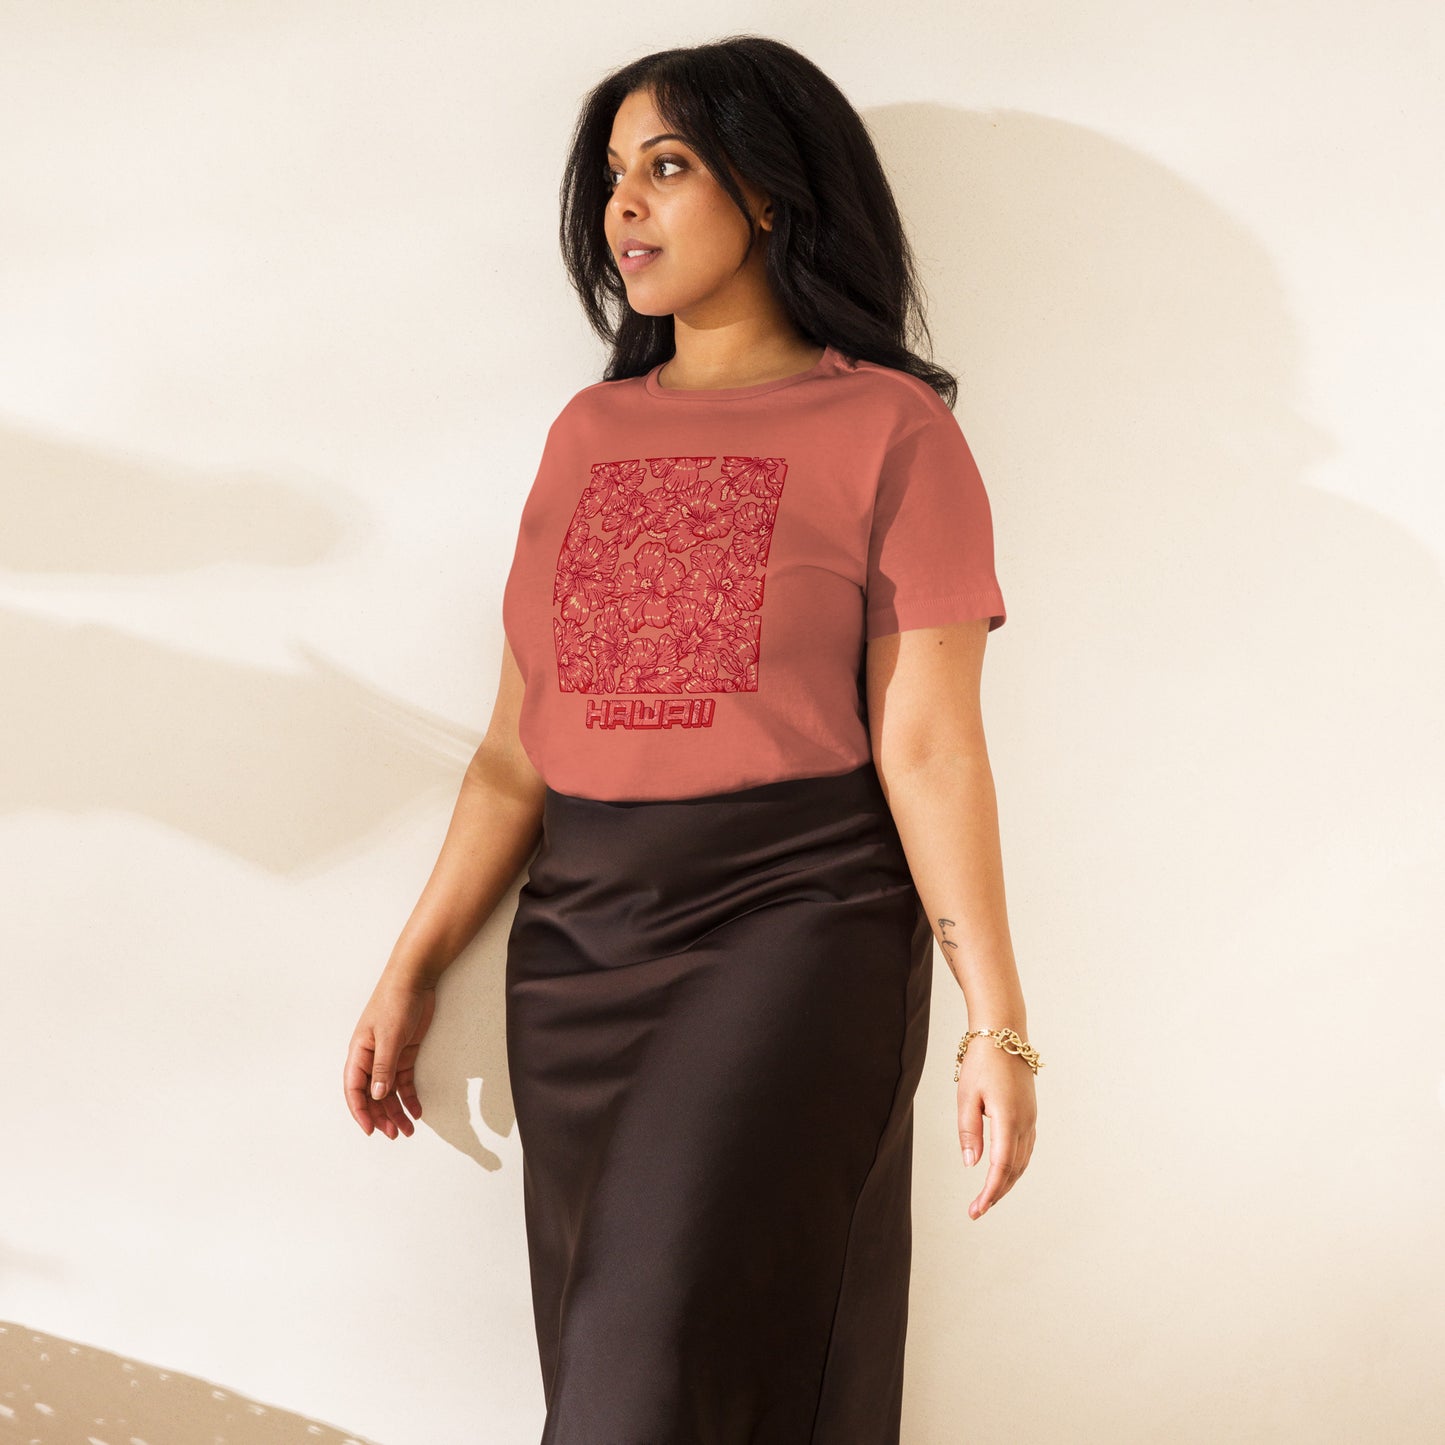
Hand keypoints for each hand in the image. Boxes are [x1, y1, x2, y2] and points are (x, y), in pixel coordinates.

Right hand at [343, 968, 437, 1138]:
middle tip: (395, 1134)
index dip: (361, 1112)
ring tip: (407, 1129)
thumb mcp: (389, 1037)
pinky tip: (417, 1110)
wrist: (414, 979)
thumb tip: (377, 1096)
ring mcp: (388, 1057)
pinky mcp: (404, 1053)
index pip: (354, 1091)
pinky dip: (409, 1097)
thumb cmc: (395, 1002)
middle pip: (372, 1096)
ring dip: (397, 1111)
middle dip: (382, 1116)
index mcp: (359, 1054)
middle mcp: (371, 1059)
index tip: (371, 1130)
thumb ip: (383, 1067)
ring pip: (388, 1092)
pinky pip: (403, 1081)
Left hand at [956, 1039, 1036, 1218]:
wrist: (1004, 1032)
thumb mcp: (966, 1095)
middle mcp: (1025, 1122)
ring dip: (1007, 1181)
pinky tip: (1002, 1172)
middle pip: (1014, 1169)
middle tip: (977, 1210)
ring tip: (987, 1197)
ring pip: (1022, 1161)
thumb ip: (968, 1131)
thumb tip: (971, 1164)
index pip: (1001, 1166)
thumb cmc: (981, 1060)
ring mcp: (1030, 1118)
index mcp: (1009, 1118)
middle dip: (996, 1192)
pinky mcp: (1030, 1113)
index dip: (990, 1192)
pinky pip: (1025, 1148)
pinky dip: (1014, 1166)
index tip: (977, 1210)